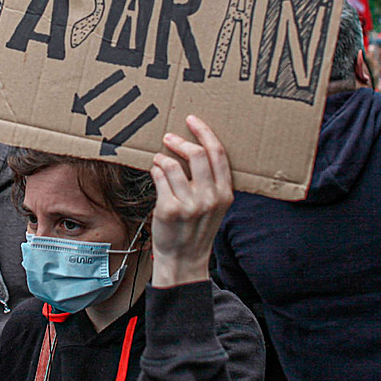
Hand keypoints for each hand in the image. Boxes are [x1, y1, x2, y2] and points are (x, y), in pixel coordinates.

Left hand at [149, 115, 233, 287]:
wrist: (183, 260)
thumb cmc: (196, 229)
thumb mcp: (215, 207)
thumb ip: (212, 182)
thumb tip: (194, 148)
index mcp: (225, 193)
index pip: (218, 154)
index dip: (204, 132)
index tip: (192, 120)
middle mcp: (210, 198)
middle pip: (196, 154)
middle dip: (180, 141)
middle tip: (169, 137)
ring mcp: (190, 204)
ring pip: (173, 164)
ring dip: (162, 157)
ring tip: (159, 160)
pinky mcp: (169, 209)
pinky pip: (159, 177)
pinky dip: (155, 170)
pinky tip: (155, 173)